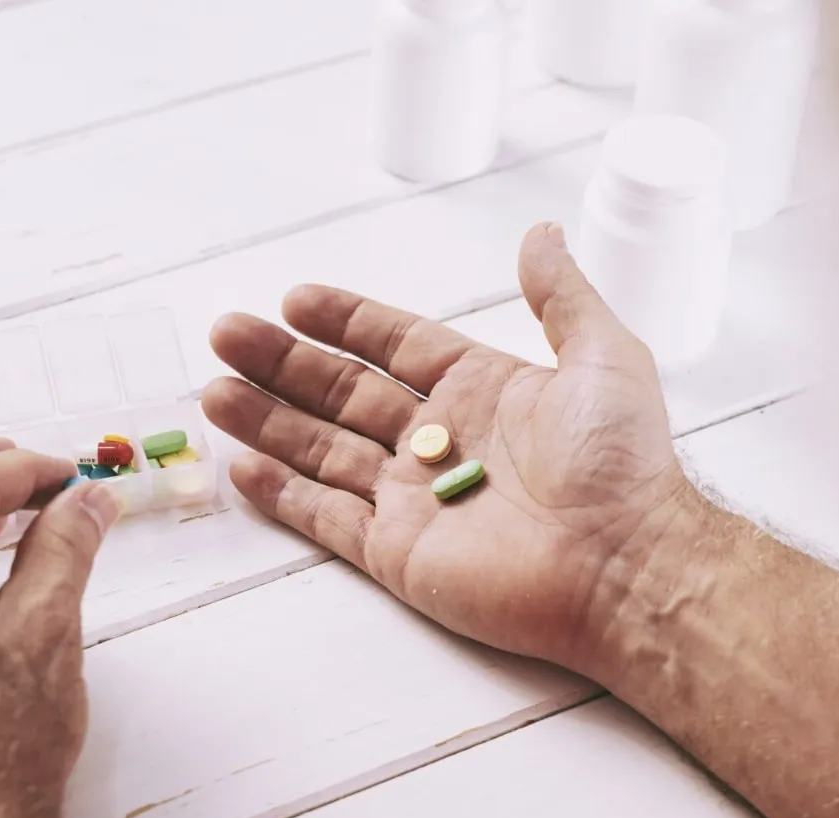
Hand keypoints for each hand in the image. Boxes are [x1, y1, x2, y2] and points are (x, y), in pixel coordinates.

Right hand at [202, 223, 701, 677]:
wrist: (626, 565)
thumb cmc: (622, 462)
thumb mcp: (603, 354)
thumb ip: (561, 296)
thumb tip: (540, 232)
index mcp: (482, 389)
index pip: (395, 345)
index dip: (344, 322)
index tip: (293, 299)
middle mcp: (442, 440)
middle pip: (344, 393)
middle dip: (283, 365)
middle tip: (225, 333)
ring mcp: (416, 499)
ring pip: (324, 451)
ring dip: (269, 422)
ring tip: (212, 392)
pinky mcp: (400, 554)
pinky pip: (329, 519)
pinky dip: (285, 494)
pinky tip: (241, 466)